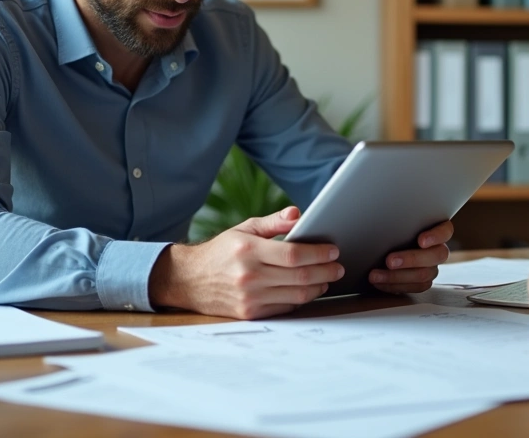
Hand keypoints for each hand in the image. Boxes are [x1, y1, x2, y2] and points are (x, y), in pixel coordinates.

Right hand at [149, 206, 343, 319]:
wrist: (190, 280)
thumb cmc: (221, 251)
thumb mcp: (244, 228)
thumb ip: (273, 222)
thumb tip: (298, 214)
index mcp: (248, 249)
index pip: (293, 254)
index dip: (319, 254)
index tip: (333, 251)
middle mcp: (249, 275)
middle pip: (300, 276)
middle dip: (326, 272)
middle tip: (338, 267)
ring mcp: (249, 297)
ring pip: (296, 295)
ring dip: (318, 287)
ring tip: (327, 279)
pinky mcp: (249, 313)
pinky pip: (285, 308)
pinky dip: (301, 299)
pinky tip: (308, 290)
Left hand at [368, 220, 452, 293]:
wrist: (380, 251)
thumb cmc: (390, 231)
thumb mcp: (394, 224)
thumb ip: (397, 223)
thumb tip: (383, 221)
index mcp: (436, 229)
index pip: (445, 231)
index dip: (436, 236)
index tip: (421, 241)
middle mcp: (437, 249)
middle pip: (437, 256)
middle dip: (412, 259)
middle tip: (389, 261)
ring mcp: (432, 267)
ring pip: (424, 275)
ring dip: (397, 276)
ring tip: (376, 275)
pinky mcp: (422, 281)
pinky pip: (415, 287)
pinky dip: (395, 285)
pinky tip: (379, 282)